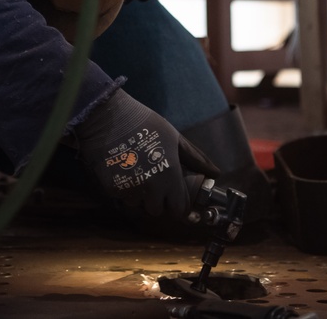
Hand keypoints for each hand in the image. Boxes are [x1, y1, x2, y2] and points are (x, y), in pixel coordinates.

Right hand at [73, 89, 218, 217]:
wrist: (110, 117)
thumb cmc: (146, 124)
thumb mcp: (174, 137)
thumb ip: (196, 158)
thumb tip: (216, 173)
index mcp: (170, 175)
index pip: (178, 209)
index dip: (177, 205)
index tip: (174, 198)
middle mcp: (151, 186)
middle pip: (157, 210)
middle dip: (157, 201)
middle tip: (154, 183)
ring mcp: (130, 188)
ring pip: (137, 206)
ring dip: (139, 196)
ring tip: (138, 174)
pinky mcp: (111, 188)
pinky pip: (121, 198)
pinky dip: (123, 189)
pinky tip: (124, 171)